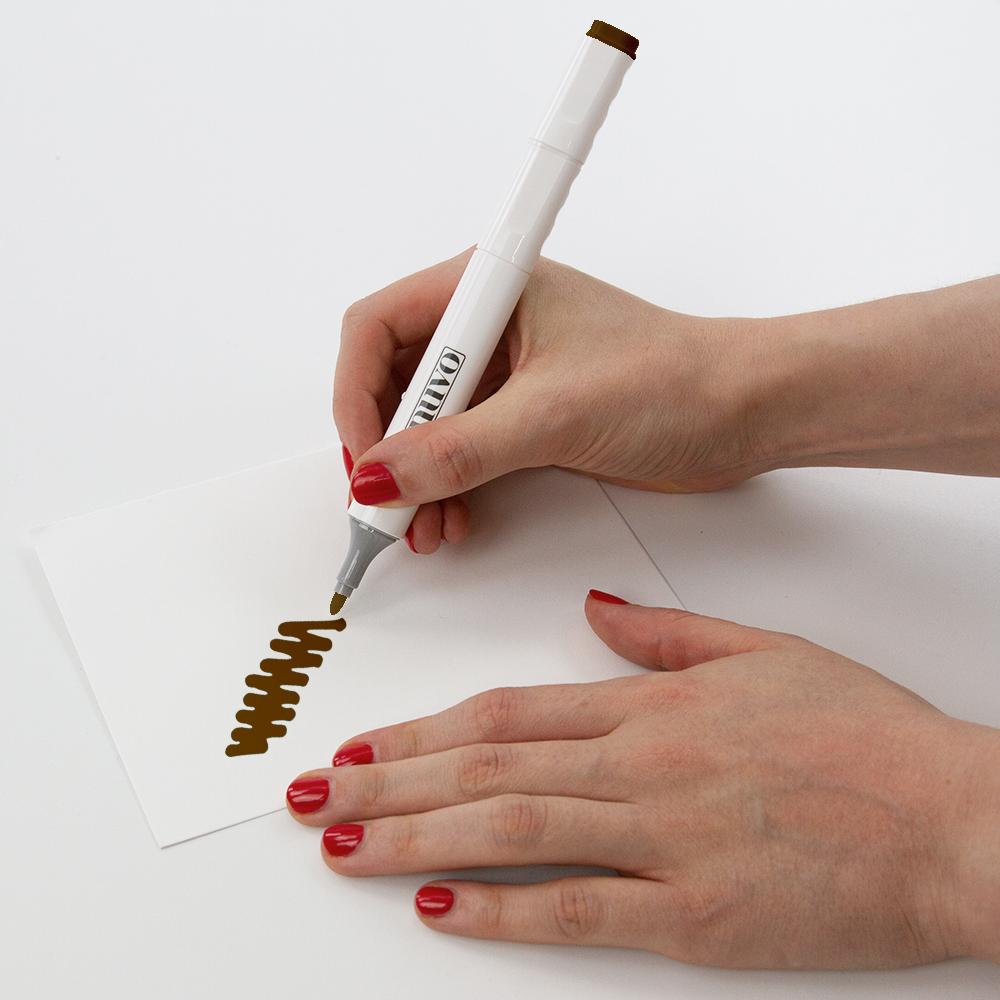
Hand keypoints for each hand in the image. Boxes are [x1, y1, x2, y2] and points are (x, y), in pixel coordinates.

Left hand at [286, 594, 999, 967]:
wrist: (951, 816)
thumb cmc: (864, 733)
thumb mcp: (763, 652)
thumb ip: (665, 633)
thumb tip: (593, 610)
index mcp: (651, 703)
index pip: (508, 711)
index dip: (424, 727)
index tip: (364, 743)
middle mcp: (640, 763)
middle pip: (486, 767)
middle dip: (389, 780)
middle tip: (314, 793)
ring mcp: (663, 837)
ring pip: (511, 829)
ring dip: (416, 838)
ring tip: (343, 842)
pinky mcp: (694, 913)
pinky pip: (578, 907)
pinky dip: (502, 910)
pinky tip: (440, 908)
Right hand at [334, 249, 770, 553]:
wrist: (746, 412)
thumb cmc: (674, 380)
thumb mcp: (552, 414)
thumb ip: (459, 448)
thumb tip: (380, 475)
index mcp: (490, 289)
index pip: (378, 328)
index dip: (357, 395)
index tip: (364, 457)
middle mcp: (489, 325)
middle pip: (394, 381)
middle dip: (385, 447)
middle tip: (384, 505)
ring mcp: (507, 373)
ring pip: (425, 423)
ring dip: (414, 476)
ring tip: (422, 526)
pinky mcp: (526, 414)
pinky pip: (462, 449)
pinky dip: (448, 485)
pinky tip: (453, 518)